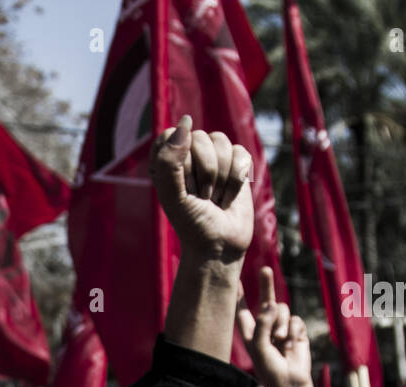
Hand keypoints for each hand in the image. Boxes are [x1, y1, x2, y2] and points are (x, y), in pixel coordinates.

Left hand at [150, 115, 253, 264]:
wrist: (220, 246)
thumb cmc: (192, 224)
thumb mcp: (174, 195)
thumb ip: (171, 160)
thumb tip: (186, 122)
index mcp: (165, 162)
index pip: (171, 134)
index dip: (181, 161)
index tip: (182, 187)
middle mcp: (188, 156)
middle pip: (198, 136)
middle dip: (203, 172)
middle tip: (201, 197)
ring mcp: (213, 158)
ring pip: (221, 140)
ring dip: (220, 176)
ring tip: (214, 197)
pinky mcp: (236, 164)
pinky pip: (240, 152)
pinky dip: (237, 177)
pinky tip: (229, 196)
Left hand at [237, 267, 313, 386]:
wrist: (290, 382)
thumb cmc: (269, 369)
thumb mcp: (259, 347)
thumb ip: (262, 324)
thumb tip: (272, 304)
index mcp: (250, 331)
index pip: (242, 309)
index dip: (238, 295)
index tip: (233, 279)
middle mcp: (265, 326)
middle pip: (265, 300)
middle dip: (266, 286)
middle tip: (265, 270)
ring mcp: (281, 327)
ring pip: (283, 310)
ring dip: (281, 325)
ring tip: (280, 342)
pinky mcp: (296, 330)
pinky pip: (295, 320)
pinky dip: (293, 332)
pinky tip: (291, 346)